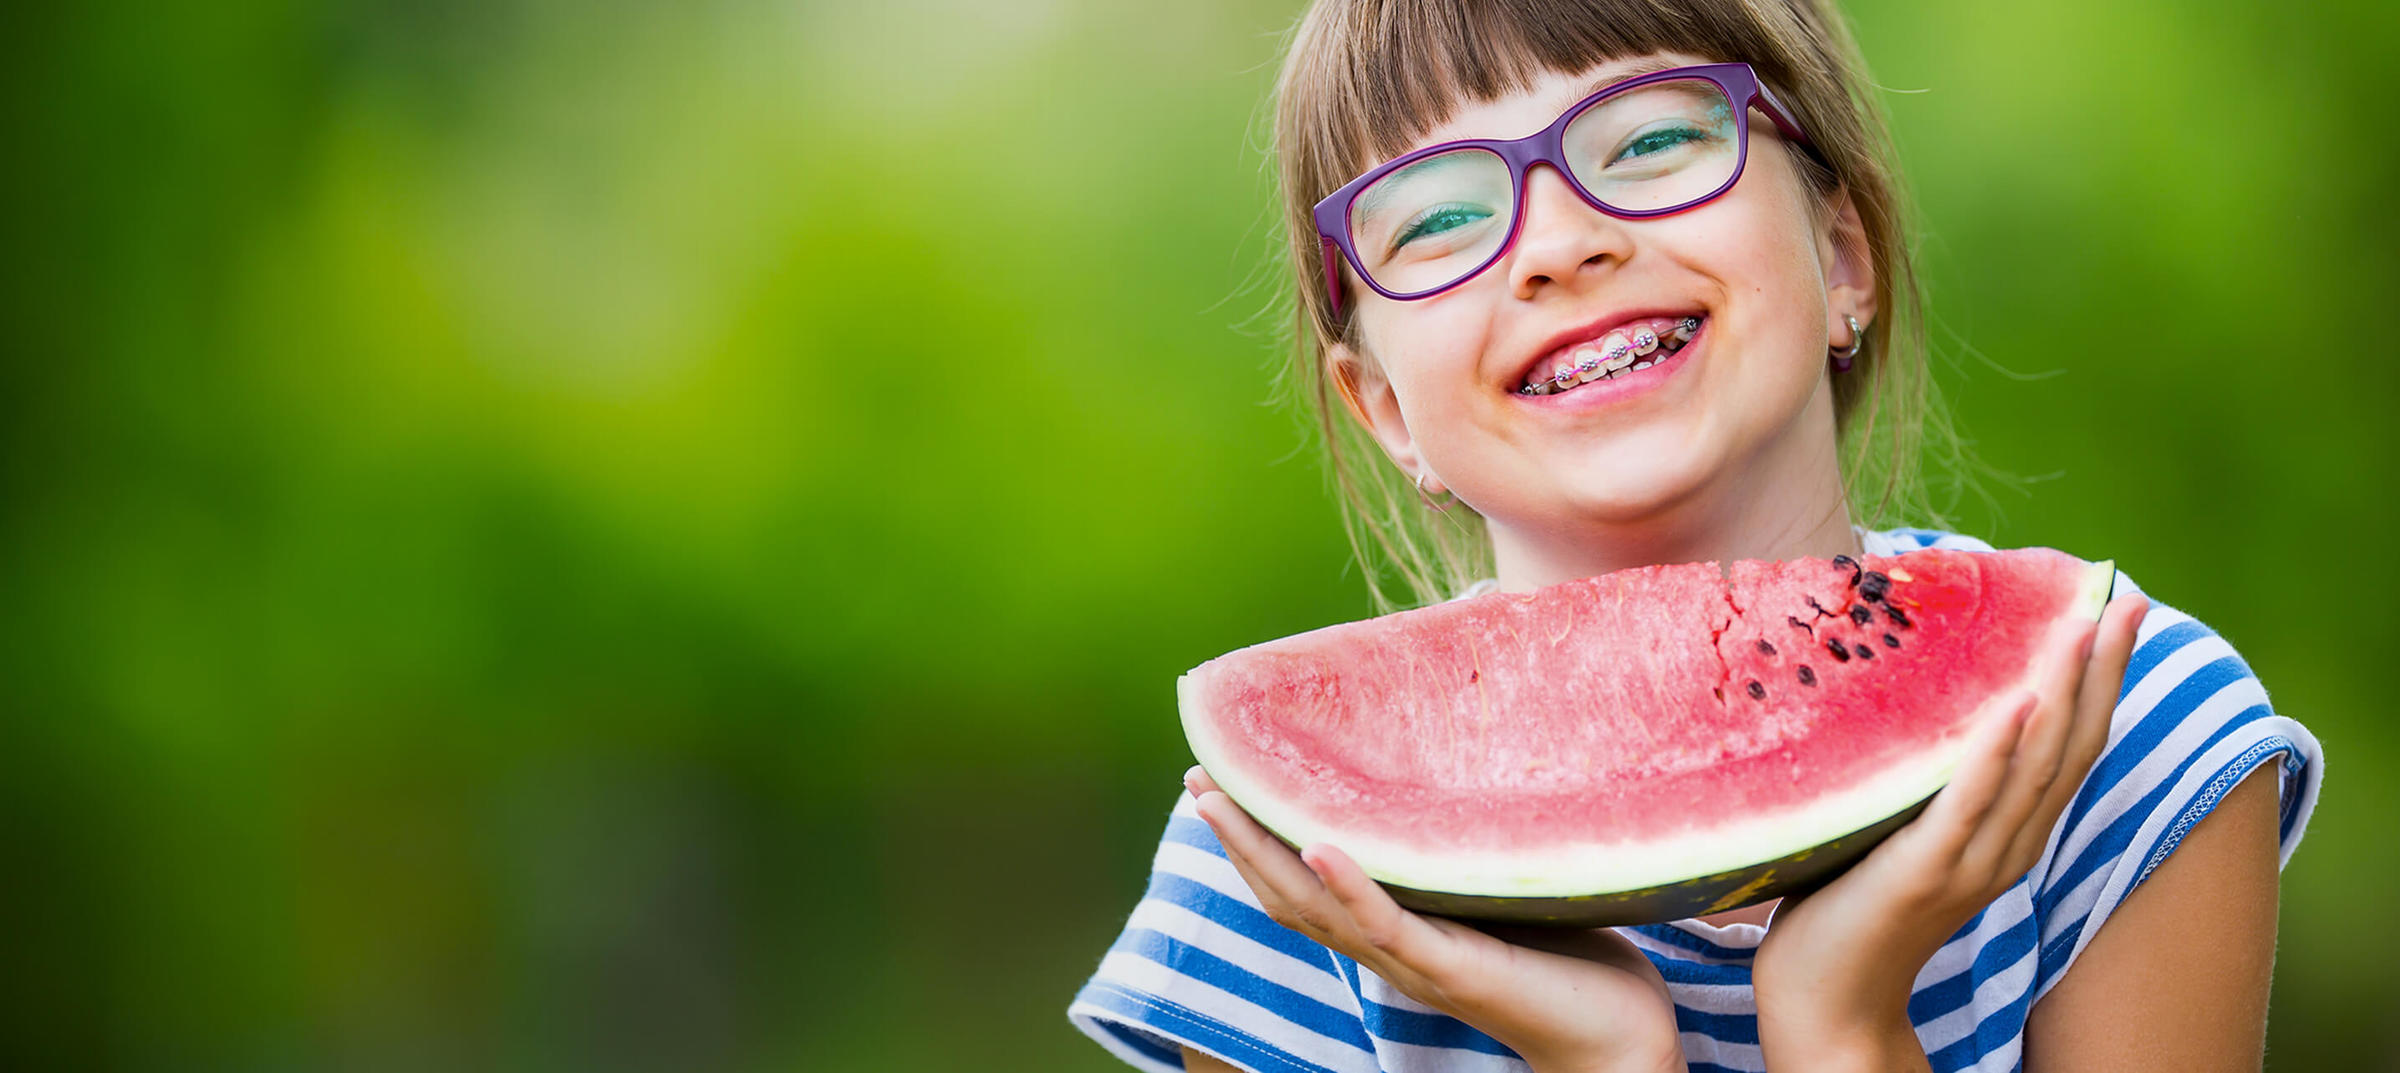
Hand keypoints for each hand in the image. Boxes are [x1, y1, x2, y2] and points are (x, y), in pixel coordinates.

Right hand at [1185, 768, 1683, 1072]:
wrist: (1621, 1040)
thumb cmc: (1574, 966)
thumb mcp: (1503, 893)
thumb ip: (1468, 854)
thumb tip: (1457, 783)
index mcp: (1398, 933)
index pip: (1306, 886)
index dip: (1259, 839)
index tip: (1224, 780)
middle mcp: (1391, 950)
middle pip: (1288, 894)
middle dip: (1238, 838)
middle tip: (1198, 778)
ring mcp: (1416, 959)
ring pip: (1316, 907)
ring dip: (1265, 853)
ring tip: (1223, 800)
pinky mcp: (1453, 965)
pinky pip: (1387, 924)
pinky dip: (1348, 885)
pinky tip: (1318, 843)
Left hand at [1752, 593, 2150, 1062]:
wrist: (1825, 998)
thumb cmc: (1849, 902)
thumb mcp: (1901, 824)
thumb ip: (1926, 774)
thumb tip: (1920, 688)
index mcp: (2009, 833)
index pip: (2072, 745)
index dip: (2100, 680)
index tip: (2117, 610)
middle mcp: (2007, 846)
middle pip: (2071, 746)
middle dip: (2100, 671)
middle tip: (2124, 599)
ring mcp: (1970, 861)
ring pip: (2033, 768)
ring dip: (2058, 693)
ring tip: (2078, 627)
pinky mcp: (1923, 872)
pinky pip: (1967, 806)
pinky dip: (1993, 754)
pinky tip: (2013, 705)